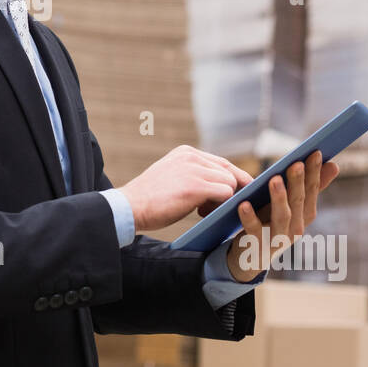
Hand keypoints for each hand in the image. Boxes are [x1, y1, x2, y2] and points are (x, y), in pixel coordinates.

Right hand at [118, 145, 252, 232]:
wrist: (129, 206)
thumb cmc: (149, 198)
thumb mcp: (172, 176)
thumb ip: (192, 175)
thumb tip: (219, 186)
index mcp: (186, 152)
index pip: (220, 163)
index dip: (232, 178)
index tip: (239, 191)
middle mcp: (191, 157)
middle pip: (229, 171)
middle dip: (232, 190)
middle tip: (220, 207)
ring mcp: (194, 170)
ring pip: (229, 183)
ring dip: (224, 200)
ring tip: (204, 211)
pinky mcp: (196, 186)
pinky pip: (225, 193)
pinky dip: (221, 206)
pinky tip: (203, 214)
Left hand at [224, 150, 339, 282]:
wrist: (250, 257)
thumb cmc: (270, 222)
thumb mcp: (289, 205)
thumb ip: (309, 187)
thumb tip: (333, 165)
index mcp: (304, 216)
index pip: (312, 192)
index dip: (314, 173)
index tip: (315, 153)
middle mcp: (296, 229)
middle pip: (298, 202)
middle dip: (298, 182)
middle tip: (296, 163)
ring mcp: (277, 240)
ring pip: (282, 217)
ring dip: (279, 198)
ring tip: (274, 179)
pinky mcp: (257, 247)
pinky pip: (254, 231)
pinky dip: (249, 218)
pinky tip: (243, 204)